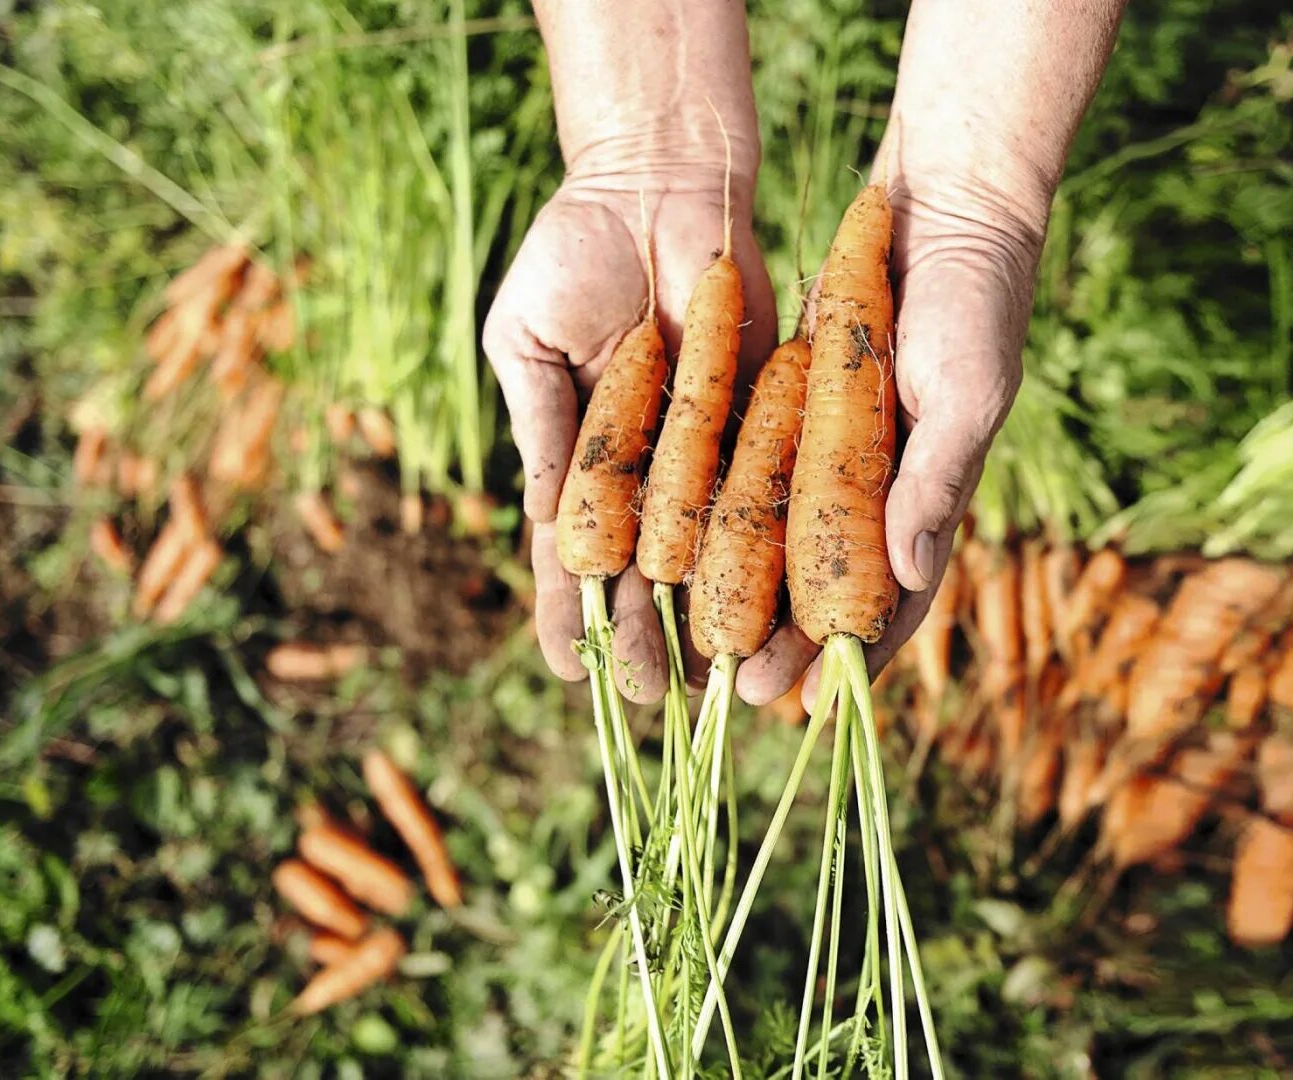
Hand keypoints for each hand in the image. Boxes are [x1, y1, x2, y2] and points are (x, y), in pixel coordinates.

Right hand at [483, 162, 775, 700]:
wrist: (661, 184)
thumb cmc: (574, 251)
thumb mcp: (529, 339)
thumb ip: (542, 427)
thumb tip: (546, 524)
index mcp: (581, 459)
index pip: (571, 555)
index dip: (566, 613)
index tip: (564, 669)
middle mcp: (646, 470)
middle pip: (642, 572)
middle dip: (640, 634)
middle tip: (646, 696)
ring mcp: (705, 451)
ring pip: (705, 550)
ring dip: (703, 612)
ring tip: (704, 675)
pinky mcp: (762, 420)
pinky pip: (759, 493)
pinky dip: (759, 549)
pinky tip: (763, 602)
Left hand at [735, 168, 1041, 705]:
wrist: (943, 207)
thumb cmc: (975, 302)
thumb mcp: (967, 391)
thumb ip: (936, 479)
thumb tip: (909, 572)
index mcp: (927, 500)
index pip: (893, 600)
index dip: (853, 657)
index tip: (811, 705)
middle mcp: (878, 489)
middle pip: (826, 586)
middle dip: (784, 641)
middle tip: (732, 689)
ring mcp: (834, 451)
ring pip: (780, 542)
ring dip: (741, 592)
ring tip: (692, 643)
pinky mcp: (795, 409)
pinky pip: (751, 473)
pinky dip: (719, 513)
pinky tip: (676, 550)